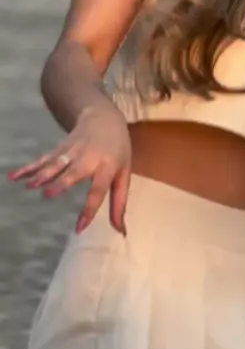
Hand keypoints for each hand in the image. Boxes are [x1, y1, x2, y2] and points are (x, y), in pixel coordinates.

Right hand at [8, 106, 130, 235]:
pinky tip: (15, 176)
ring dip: (43, 174)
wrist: (104, 117)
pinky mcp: (60, 148)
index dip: (89, 209)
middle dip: (61, 182)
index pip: (99, 190)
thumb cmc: (117, 149)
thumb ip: (120, 202)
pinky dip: (30, 167)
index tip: (79, 228)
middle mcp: (89, 158)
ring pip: (56, 163)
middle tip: (48, 194)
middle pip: (74, 171)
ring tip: (30, 186)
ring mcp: (73, 151)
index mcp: (108, 166)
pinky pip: (44, 159)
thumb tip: (121, 232)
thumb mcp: (124, 173)